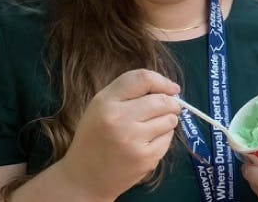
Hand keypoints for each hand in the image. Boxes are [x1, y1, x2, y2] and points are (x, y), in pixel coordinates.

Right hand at [56, 69, 181, 198]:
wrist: (84, 177)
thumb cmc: (95, 137)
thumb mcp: (101, 107)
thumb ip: (129, 92)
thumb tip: (170, 89)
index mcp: (105, 102)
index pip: (143, 79)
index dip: (163, 81)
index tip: (172, 88)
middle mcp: (119, 120)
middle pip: (162, 100)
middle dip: (171, 103)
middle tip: (169, 108)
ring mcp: (133, 140)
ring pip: (169, 119)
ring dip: (168, 120)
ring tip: (153, 126)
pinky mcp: (145, 158)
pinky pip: (168, 138)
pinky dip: (164, 137)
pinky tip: (149, 142)